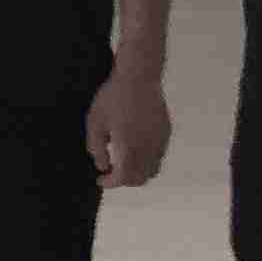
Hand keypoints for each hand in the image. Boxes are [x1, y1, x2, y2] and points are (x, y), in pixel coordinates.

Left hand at [87, 62, 172, 188]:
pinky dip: (147, 161)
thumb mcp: (95, 121)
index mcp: (129, 147)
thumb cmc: (113, 98)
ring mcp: (160, 141)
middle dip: (124, 180)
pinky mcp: (166, 133)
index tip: (100, 179)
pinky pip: (158, 156)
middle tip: (110, 171)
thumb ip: (96, 147)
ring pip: (152, 170)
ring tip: (123, 162)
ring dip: (137, 172)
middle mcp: (148, 148)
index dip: (110, 183)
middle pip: (140, 178)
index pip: (123, 178)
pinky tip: (135, 149)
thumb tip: (102, 166)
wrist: (139, 77)